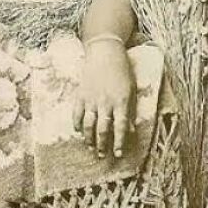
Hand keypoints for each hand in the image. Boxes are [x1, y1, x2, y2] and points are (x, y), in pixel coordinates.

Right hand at [72, 41, 135, 157]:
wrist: (105, 52)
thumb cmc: (122, 71)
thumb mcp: (131, 90)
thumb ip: (130, 111)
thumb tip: (131, 130)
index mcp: (120, 101)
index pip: (120, 127)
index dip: (119, 142)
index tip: (118, 154)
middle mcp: (105, 102)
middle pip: (102, 129)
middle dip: (102, 145)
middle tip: (102, 155)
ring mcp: (91, 99)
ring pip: (88, 124)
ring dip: (88, 138)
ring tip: (90, 148)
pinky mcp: (80, 94)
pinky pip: (76, 113)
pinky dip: (77, 124)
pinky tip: (79, 131)